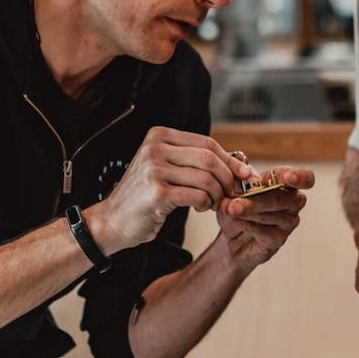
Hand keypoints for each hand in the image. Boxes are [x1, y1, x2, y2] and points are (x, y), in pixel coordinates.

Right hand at [89, 127, 251, 254]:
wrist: (112, 221)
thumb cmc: (144, 197)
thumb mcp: (166, 169)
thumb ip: (195, 162)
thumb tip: (240, 163)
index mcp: (159, 136)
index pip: (207, 143)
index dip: (231, 159)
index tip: (247, 174)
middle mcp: (155, 148)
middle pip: (209, 158)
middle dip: (228, 178)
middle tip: (234, 193)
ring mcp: (154, 169)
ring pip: (206, 178)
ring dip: (218, 194)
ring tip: (213, 203)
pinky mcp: (157, 193)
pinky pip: (198, 196)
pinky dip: (206, 204)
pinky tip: (200, 207)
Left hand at [216, 166, 313, 270]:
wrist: (230, 236)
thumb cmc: (237, 205)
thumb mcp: (234, 188)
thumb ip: (239, 180)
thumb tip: (246, 178)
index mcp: (287, 183)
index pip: (306, 178)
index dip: (300, 177)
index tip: (288, 177)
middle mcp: (293, 202)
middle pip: (282, 199)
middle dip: (255, 200)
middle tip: (234, 203)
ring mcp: (289, 222)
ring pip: (270, 215)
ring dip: (247, 212)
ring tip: (230, 209)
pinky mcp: (279, 239)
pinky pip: (264, 232)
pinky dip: (247, 225)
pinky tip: (236, 221)